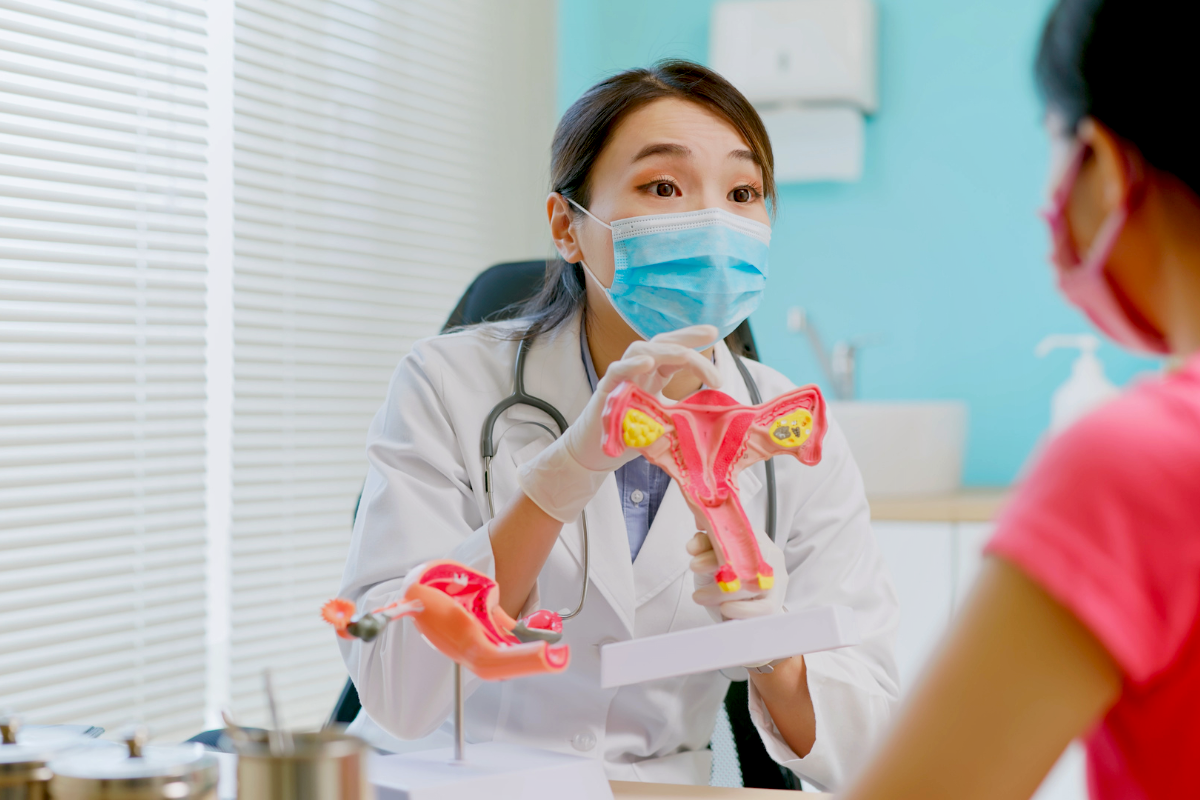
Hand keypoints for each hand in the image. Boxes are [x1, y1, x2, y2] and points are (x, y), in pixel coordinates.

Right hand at [517, 325, 721, 522]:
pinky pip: (617, 371)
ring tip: (687, 356)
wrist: (595, 452)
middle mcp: (637, 370)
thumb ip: (685, 414)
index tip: (714, 334)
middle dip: (686, 336)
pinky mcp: (606, 390)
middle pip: (661, 342)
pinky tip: (647, 362)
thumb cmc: (630, 436)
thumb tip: (719, 416)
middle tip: (711, 334)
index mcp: (654, 374)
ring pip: (640, 349)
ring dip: (666, 350)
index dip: (693, 340)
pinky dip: (631, 364)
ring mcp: (621, 377)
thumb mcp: (667, 422)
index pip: (674, 350)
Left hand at [688, 528, 786, 621]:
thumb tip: (696, 539)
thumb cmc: (726, 577)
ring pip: (751, 582)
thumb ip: (705, 545)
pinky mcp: (774, 603)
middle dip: (716, 561)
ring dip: (722, 590)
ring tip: (700, 595)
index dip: (715, 539)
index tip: (692, 548)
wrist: (741, 605)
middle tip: (694, 566)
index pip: (738, 534)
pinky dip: (742, 609)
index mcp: (756, 539)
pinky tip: (725, 609)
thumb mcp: (712, 558)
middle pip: (746, 556)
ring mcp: (775, 580)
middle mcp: (770, 556)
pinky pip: (762, 607)